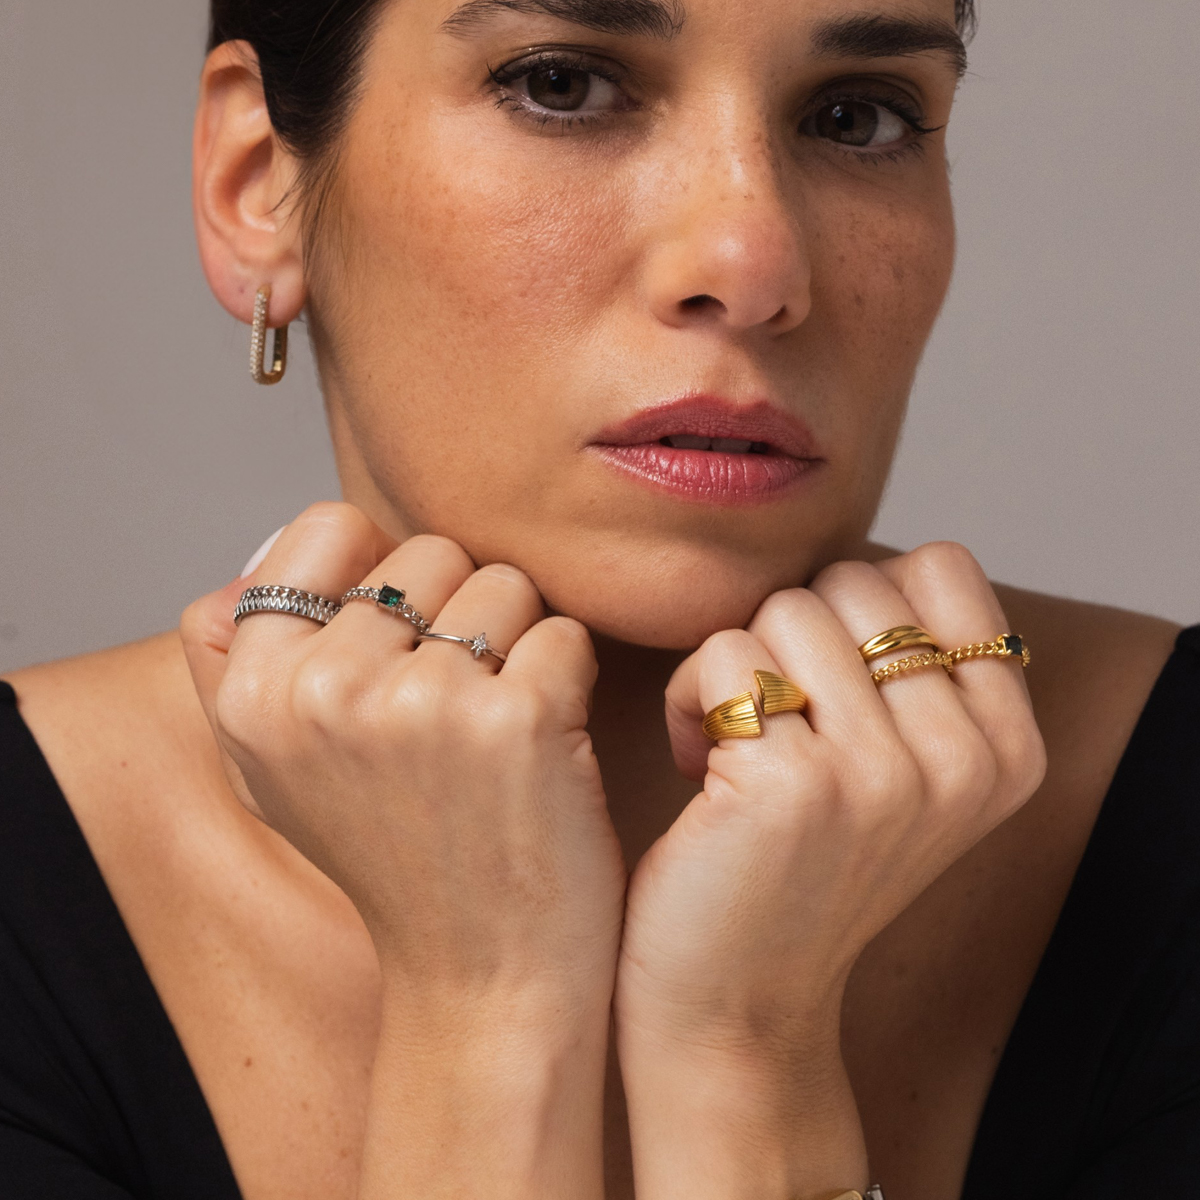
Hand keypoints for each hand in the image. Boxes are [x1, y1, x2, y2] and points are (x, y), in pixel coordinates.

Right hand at [180, 503, 624, 1198]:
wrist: (480, 977)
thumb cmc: (391, 854)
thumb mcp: (274, 766)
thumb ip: (238, 657)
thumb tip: (260, 555)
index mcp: (254, 693)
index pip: (329, 527)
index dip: (381, 575)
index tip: (400, 649)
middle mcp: (326, 692)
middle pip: (430, 552)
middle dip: (455, 617)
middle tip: (451, 716)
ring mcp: (424, 705)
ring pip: (504, 584)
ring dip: (516, 647)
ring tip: (492, 735)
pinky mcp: (521, 721)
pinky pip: (565, 633)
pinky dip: (568, 681)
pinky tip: (543, 751)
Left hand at [615, 542, 1046, 1198]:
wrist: (736, 999)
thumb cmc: (800, 862)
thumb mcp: (902, 769)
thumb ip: (915, 667)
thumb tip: (865, 557)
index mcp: (1007, 744)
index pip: (941, 566)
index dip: (859, 604)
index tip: (831, 684)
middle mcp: (965, 757)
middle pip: (852, 581)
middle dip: (790, 637)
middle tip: (777, 722)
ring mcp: (886, 772)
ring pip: (784, 610)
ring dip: (736, 668)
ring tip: (737, 745)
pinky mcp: (795, 783)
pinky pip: (723, 656)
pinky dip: (689, 698)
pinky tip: (700, 767)